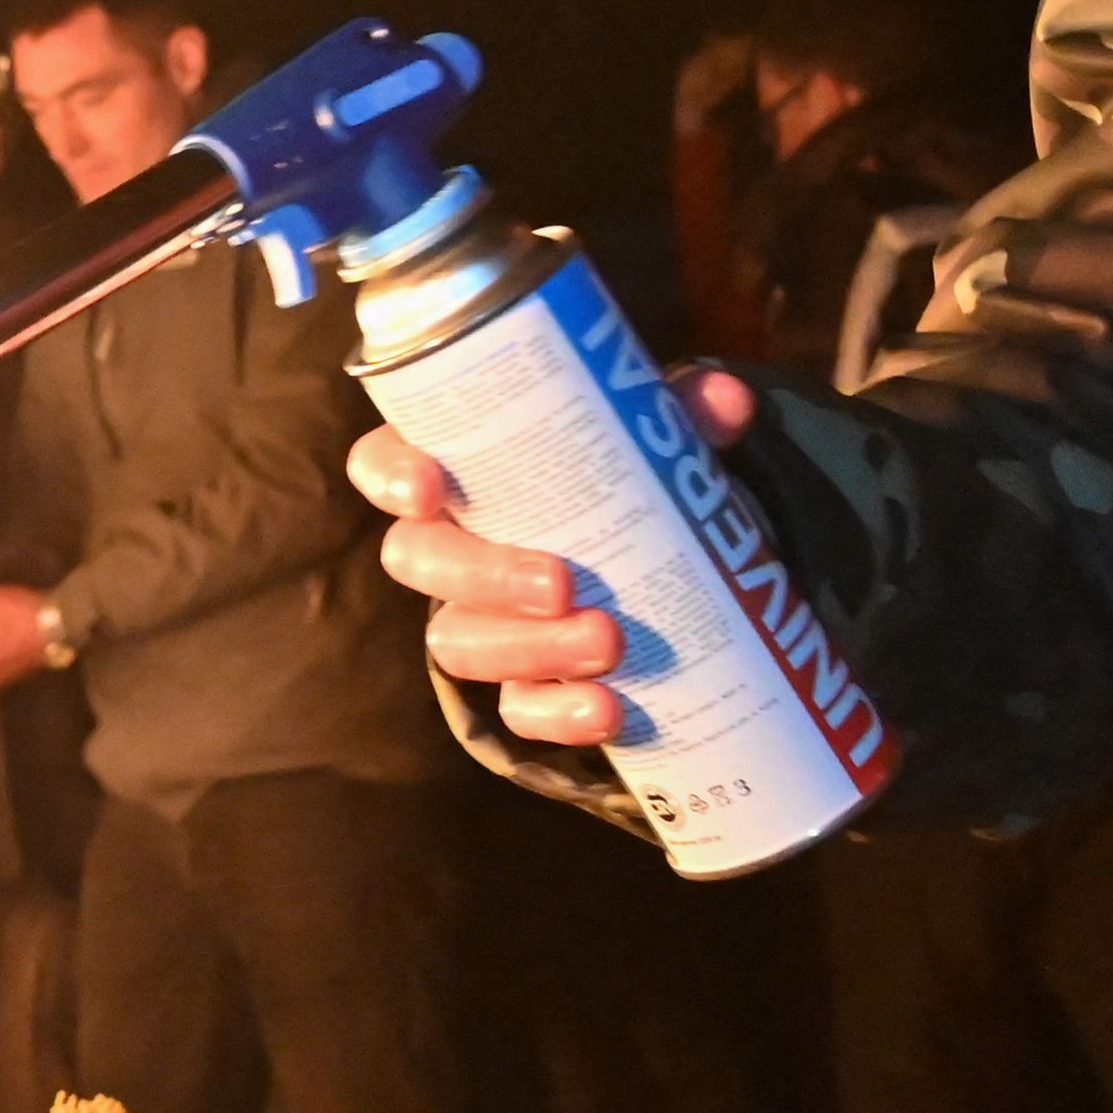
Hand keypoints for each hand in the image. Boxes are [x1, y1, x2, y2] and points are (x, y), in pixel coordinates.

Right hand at [349, 383, 755, 747]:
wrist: (664, 568)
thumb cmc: (625, 480)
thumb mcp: (650, 441)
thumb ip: (678, 416)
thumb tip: (726, 401)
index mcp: (459, 469)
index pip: (385, 462)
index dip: (390, 475)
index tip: (431, 487)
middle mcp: (451, 546)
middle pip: (415, 562)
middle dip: (482, 575)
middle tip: (560, 582)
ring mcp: (480, 621)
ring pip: (457, 643)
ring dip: (528, 648)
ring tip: (608, 642)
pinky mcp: (522, 683)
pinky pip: (517, 708)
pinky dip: (559, 711)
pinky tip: (609, 710)